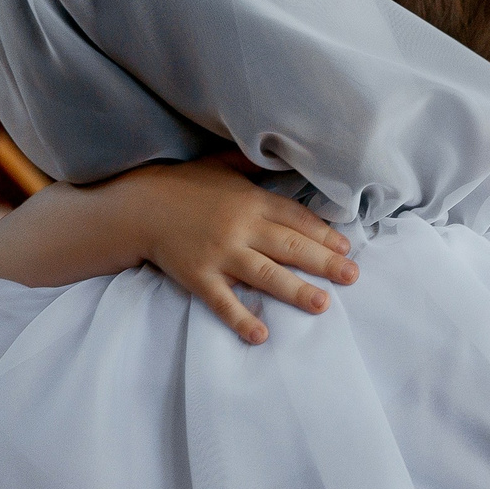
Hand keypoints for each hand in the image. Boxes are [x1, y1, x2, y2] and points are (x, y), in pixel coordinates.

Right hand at [123, 157, 357, 343]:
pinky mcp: (198, 276)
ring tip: (323, 304)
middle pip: (290, 246)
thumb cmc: (180, 185)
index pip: (296, 218)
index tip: (345, 248)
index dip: (323, 233)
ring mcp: (220, 254)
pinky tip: (260, 335)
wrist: (137, 207)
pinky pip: (223, 301)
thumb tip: (276, 153)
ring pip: (266, 274)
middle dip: (325, 262)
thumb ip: (250, 165)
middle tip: (353, 276)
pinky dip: (241, 319)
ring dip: (296, 290)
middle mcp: (240, 227)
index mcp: (250, 200)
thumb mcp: (219, 165)